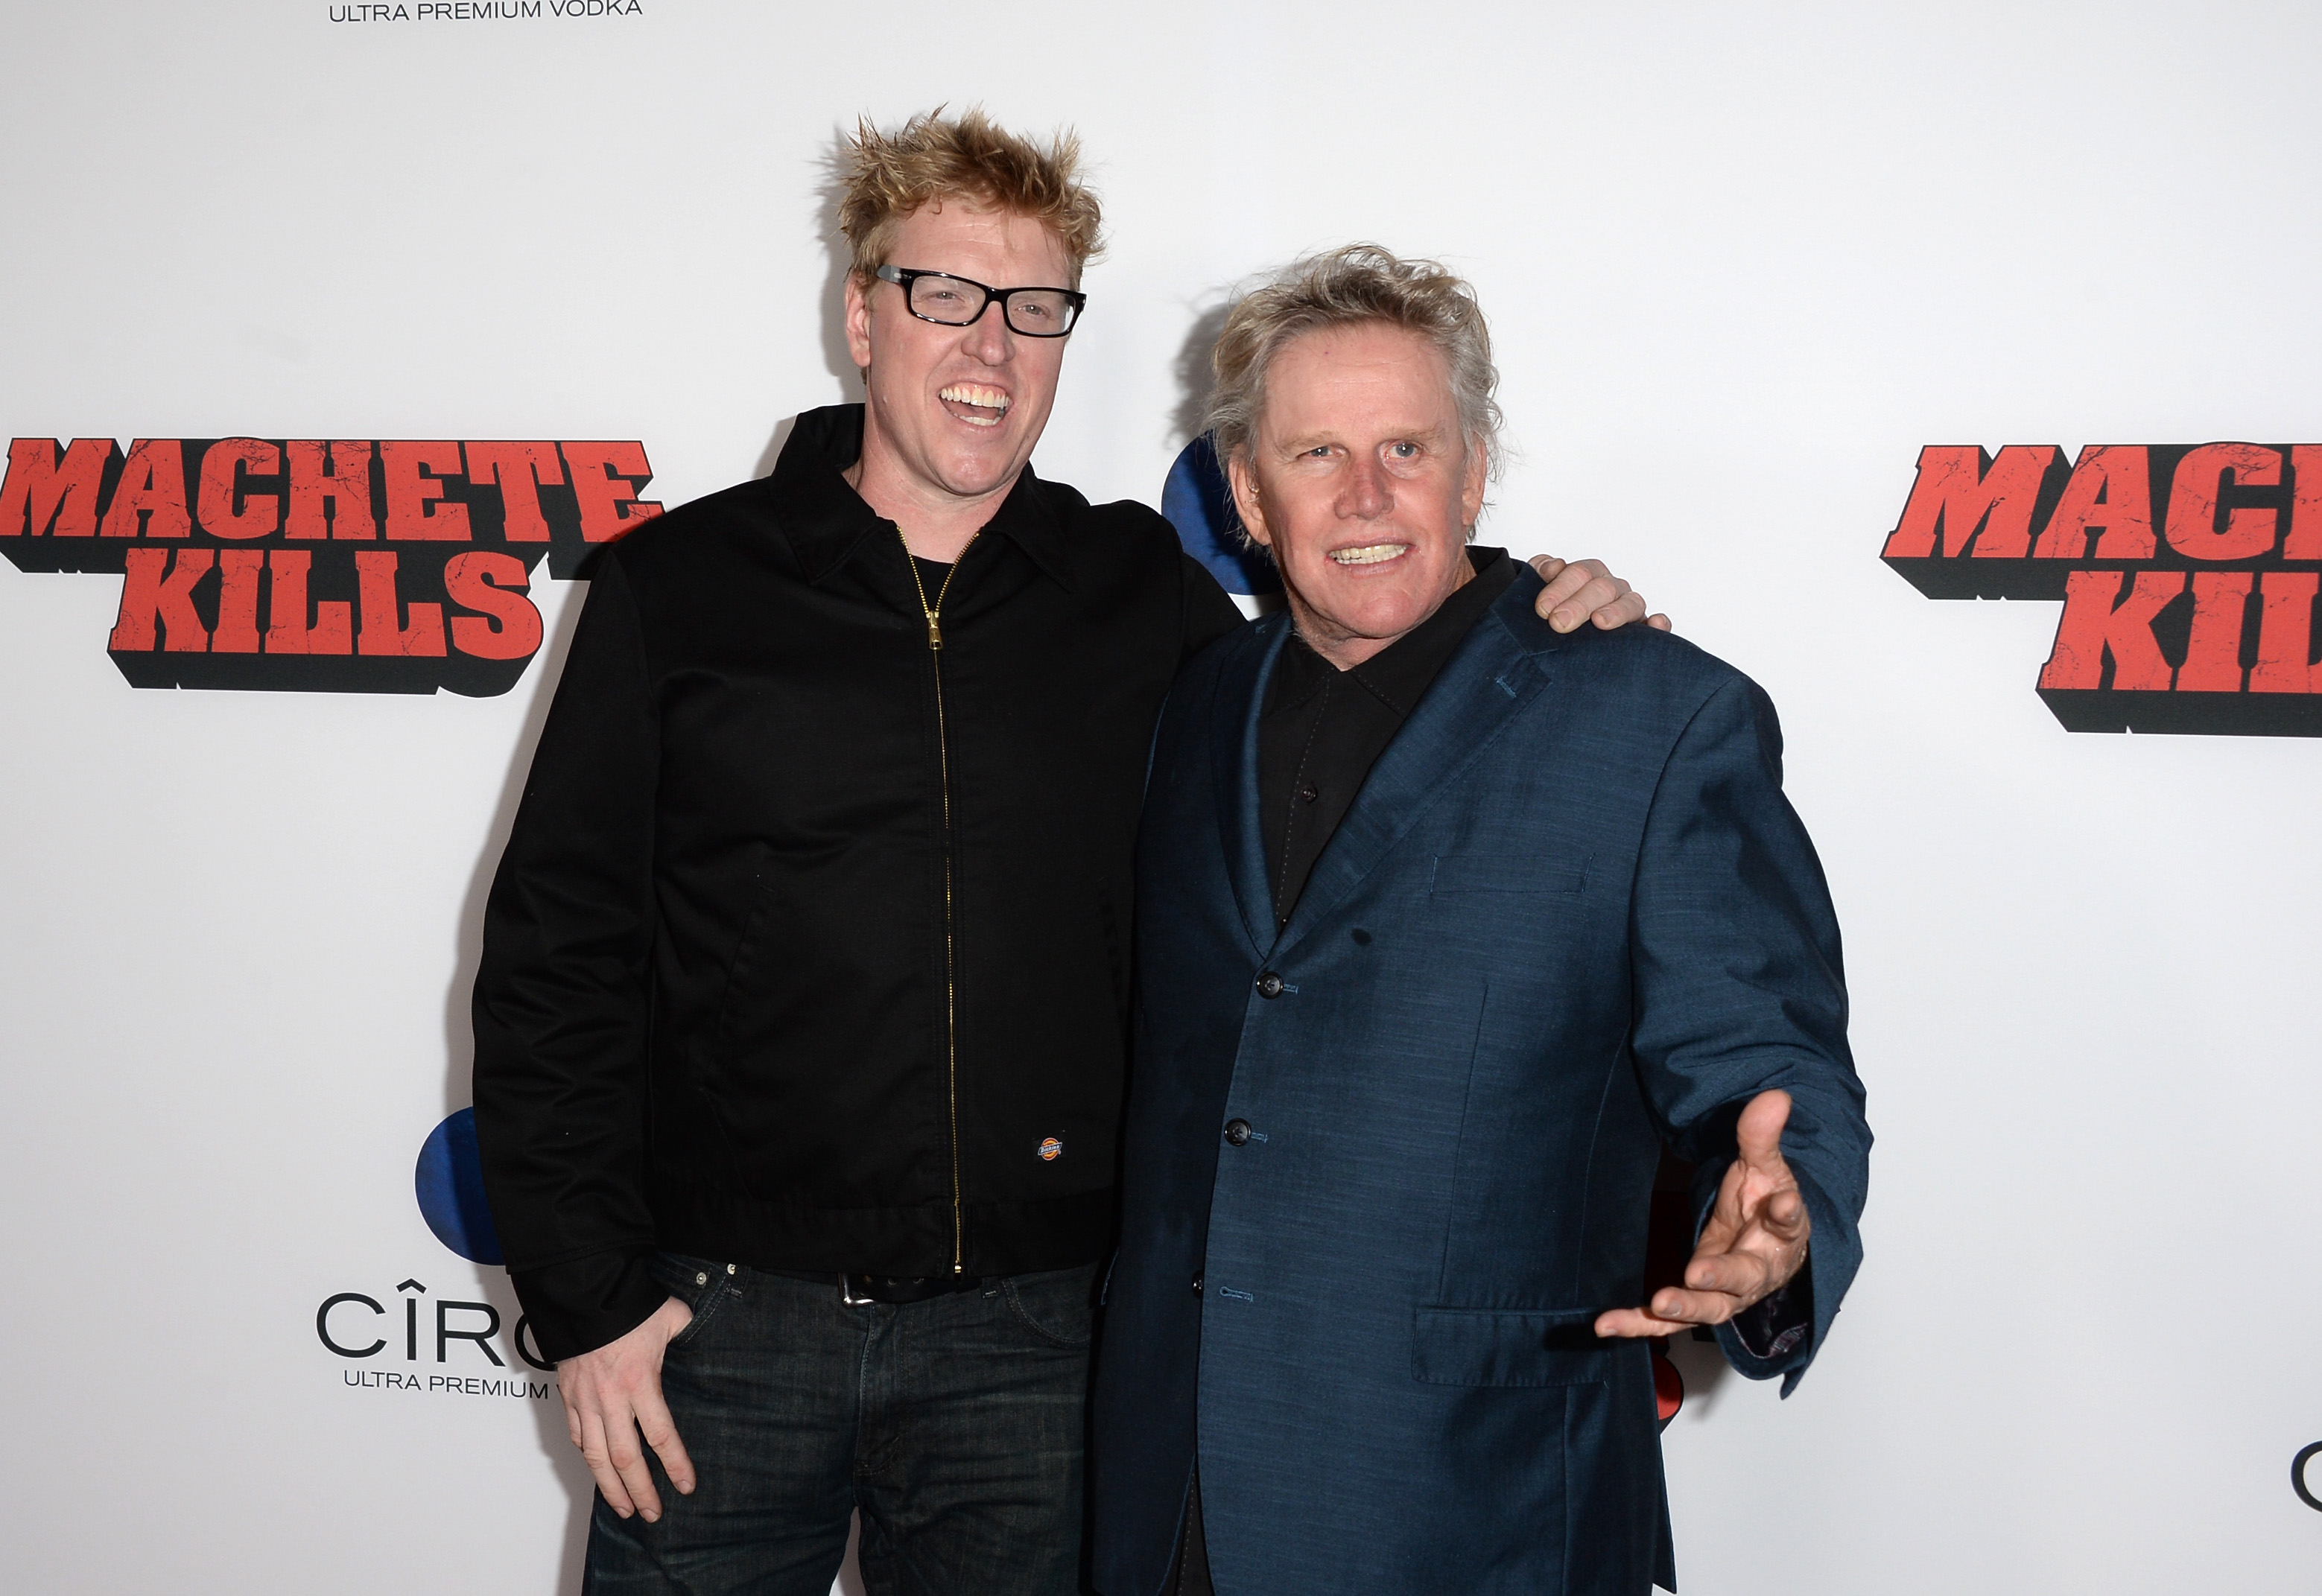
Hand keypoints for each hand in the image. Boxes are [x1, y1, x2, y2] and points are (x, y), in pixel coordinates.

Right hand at [557, 1295, 696, 1520]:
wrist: (581, 1297)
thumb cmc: (628, 1306)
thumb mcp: (670, 1316)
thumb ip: (686, 1331)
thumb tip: (702, 1335)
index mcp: (640, 1382)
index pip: (661, 1435)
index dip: (674, 1464)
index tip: (685, 1486)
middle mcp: (610, 1399)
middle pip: (626, 1458)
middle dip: (641, 1490)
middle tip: (653, 1514)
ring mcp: (585, 1401)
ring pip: (595, 1456)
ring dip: (610, 1487)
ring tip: (624, 1508)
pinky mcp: (567, 1397)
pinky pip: (576, 1436)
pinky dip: (587, 1458)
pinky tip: (598, 1471)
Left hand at [1528, 555, 1672, 633]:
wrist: (1558, 642)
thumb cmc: (1549, 616)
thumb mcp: (1538, 593)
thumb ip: (1539, 575)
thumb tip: (1551, 567)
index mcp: (1586, 576)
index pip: (1579, 573)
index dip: (1561, 587)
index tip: (1543, 608)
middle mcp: (1609, 590)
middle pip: (1602, 587)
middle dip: (1579, 604)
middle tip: (1559, 622)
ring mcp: (1628, 609)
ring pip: (1631, 603)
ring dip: (1616, 611)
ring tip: (1600, 622)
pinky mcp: (1643, 632)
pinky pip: (1657, 626)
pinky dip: (1659, 624)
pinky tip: (1655, 624)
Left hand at [1597, 1090, 1809, 1338]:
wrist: (1763, 1239)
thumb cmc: (1765, 1203)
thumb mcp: (1764, 1165)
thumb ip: (1761, 1135)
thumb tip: (1774, 1097)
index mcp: (1781, 1233)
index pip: (1788, 1222)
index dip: (1785, 1213)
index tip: (1780, 1203)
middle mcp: (1758, 1272)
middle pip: (1744, 1280)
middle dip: (1721, 1277)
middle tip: (1698, 1273)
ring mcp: (1725, 1293)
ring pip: (1708, 1308)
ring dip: (1682, 1308)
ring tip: (1658, 1303)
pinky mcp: (1694, 1301)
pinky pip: (1665, 1321)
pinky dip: (1638, 1325)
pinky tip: (1607, 1325)